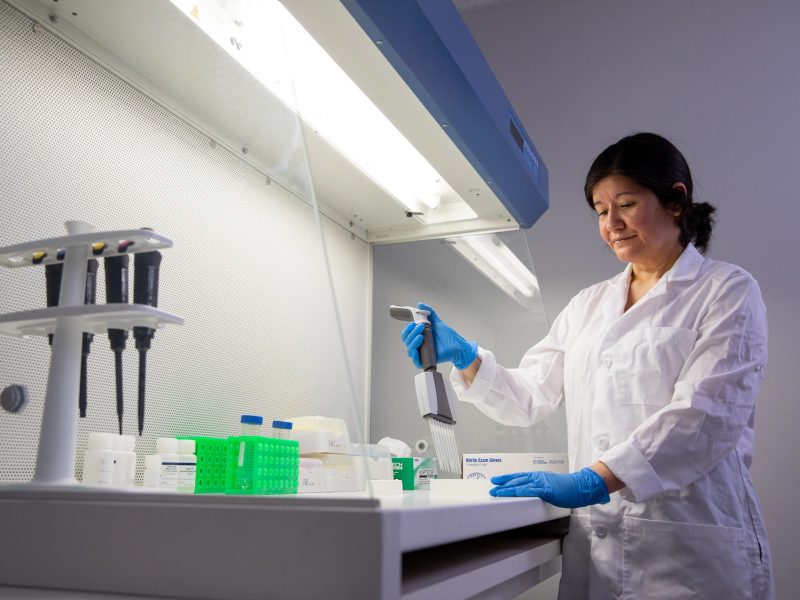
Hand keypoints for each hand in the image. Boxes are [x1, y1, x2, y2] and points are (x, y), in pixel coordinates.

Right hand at [400, 302, 477, 369]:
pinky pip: (416, 361)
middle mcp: (418, 345)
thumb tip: (420, 304)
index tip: (413, 323)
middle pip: (407, 341)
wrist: (457, 345)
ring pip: (410, 350)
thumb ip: (429, 313)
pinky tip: (416, 351)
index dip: (407, 329)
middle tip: (420, 327)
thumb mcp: (437, 322)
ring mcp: (422, 353)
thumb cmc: (447, 335)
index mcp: (418, 336)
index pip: (407, 334)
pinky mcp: (426, 360)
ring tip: (420, 336)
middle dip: (411, 333)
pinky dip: (414, 356)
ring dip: (412, 342)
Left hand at [489, 467, 610, 508]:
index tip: (497, 480)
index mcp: (538, 476)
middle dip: (503, 483)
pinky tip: (512, 493)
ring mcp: (541, 482)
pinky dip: (519, 492)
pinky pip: (529, 491)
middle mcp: (537, 477)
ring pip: (519, 484)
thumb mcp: (550, 485)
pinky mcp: (546, 490)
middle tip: (492, 486)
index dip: (507, 478)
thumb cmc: (568, 488)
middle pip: (516, 479)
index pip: (519, 476)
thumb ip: (540, 487)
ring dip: (506, 488)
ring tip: (496, 492)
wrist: (581, 487)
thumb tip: (532, 492)